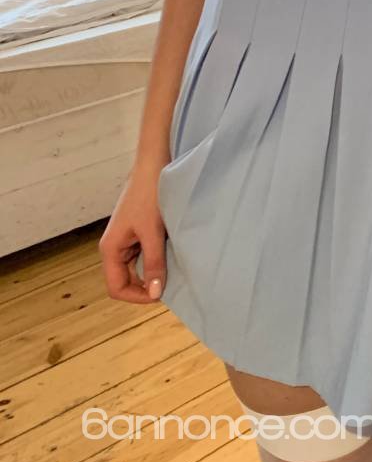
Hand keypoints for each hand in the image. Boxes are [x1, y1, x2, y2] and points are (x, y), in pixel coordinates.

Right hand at [99, 158, 168, 303]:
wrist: (153, 165)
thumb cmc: (149, 195)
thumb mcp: (153, 232)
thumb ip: (154, 263)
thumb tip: (155, 293)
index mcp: (110, 249)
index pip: (116, 288)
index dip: (137, 297)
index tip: (160, 294)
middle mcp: (114, 247)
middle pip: (125, 280)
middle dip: (145, 286)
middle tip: (169, 284)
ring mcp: (125, 239)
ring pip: (135, 268)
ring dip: (152, 272)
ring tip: (172, 269)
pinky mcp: (137, 231)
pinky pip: (143, 254)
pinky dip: (155, 258)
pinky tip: (170, 254)